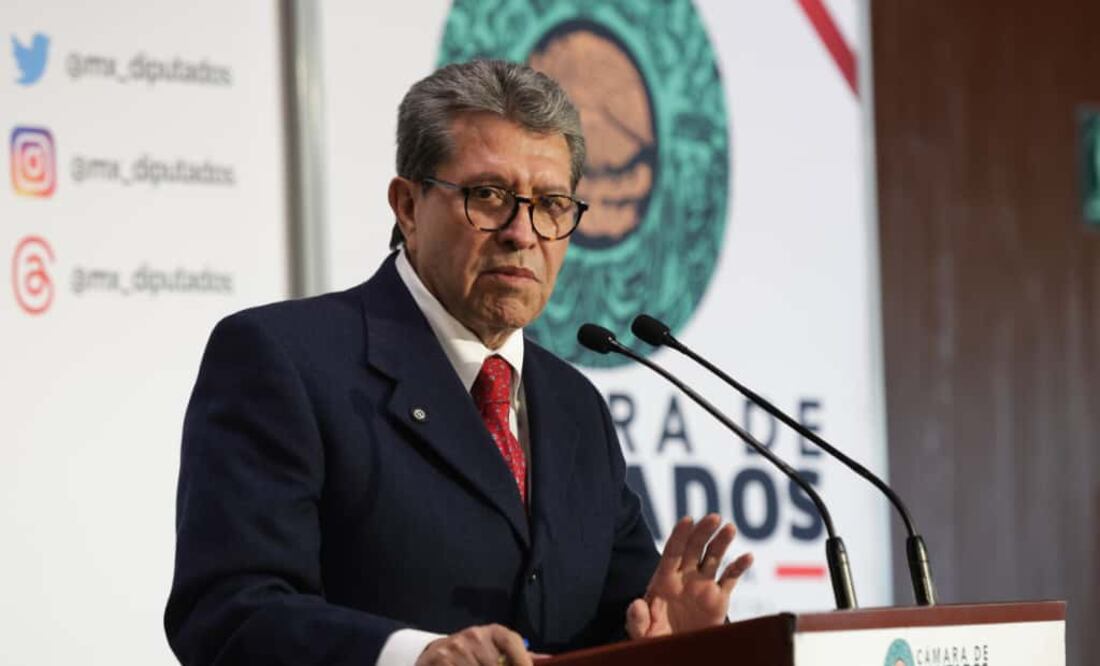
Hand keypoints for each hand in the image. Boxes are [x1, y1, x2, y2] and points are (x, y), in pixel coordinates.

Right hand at [415, 624, 531, 665]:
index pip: (513, 642)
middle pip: (496, 664)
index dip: (523, 660)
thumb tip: (549, 660)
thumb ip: (520, 656)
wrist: (435, 655)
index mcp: (493, 632)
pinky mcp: (440, 660)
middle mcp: (475, 635)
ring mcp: (456, 648)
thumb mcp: (495, 650)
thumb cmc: (473, 654)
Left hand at [626, 514, 752, 638]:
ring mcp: (702, 586)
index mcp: (663, 580)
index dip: (679, 535)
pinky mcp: (718, 599)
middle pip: (693, 549)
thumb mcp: (641, 633)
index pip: (671, 552)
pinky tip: (748, 556)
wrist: (676, 652)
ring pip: (713, 558)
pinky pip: (730, 579)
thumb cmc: (654, 640)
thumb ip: (637, 619)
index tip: (687, 520)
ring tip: (729, 528)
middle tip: (713, 517)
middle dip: (702, 532)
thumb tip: (636, 603)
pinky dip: (739, 567)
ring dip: (721, 542)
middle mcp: (684, 578)